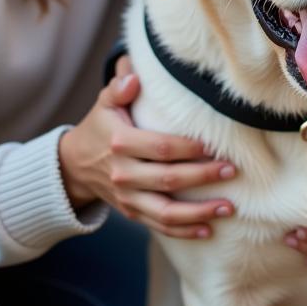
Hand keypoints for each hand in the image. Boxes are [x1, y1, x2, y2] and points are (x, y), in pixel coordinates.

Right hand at [58, 55, 235, 238]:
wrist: (74, 165)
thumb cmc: (101, 126)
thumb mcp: (104, 103)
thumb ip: (119, 87)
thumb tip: (133, 75)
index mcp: (120, 143)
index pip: (160, 147)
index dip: (188, 147)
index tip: (214, 145)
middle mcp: (123, 174)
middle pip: (168, 179)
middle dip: (203, 176)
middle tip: (232, 170)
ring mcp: (127, 197)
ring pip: (166, 211)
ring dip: (199, 212)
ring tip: (228, 208)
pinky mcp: (131, 213)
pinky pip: (159, 226)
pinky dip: (184, 230)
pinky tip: (208, 228)